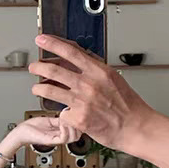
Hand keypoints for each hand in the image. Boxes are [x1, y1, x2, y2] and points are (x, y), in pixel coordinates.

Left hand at [2, 115, 81, 153]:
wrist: (20, 132)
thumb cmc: (31, 127)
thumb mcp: (49, 120)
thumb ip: (59, 120)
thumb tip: (68, 115)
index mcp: (59, 132)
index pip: (76, 131)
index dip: (79, 123)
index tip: (76, 114)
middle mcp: (59, 137)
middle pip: (77, 136)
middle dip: (78, 125)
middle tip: (73, 117)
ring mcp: (55, 140)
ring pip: (73, 138)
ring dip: (72, 127)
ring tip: (67, 119)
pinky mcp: (50, 140)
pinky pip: (63, 138)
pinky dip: (65, 130)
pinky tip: (61, 123)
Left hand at [29, 34, 152, 151]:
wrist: (135, 127)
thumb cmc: (128, 105)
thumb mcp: (113, 78)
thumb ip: (94, 70)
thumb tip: (77, 60)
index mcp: (99, 71)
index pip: (71, 51)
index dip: (52, 44)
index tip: (42, 40)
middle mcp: (89, 84)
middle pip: (54, 70)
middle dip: (38, 67)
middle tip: (33, 67)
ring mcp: (82, 101)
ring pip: (50, 90)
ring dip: (39, 88)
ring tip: (37, 88)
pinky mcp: (78, 118)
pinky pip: (61, 112)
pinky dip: (60, 112)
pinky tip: (63, 113)